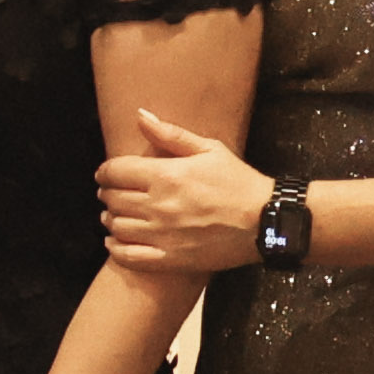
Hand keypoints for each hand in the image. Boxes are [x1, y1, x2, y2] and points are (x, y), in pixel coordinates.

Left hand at [97, 107, 273, 275]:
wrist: (268, 221)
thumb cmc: (239, 182)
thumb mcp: (209, 149)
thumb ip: (170, 134)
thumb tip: (140, 115)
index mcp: (165, 175)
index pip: (115, 171)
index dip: (105, 171)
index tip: (106, 174)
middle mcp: (158, 205)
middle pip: (112, 198)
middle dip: (108, 193)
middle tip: (112, 193)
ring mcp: (162, 234)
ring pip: (116, 226)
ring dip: (110, 219)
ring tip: (114, 215)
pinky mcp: (170, 259)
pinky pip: (128, 256)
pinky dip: (115, 248)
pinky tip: (115, 240)